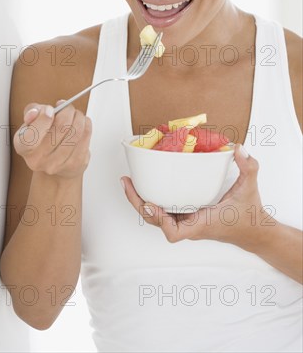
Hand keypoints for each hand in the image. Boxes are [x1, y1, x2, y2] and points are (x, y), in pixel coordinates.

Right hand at [13, 100, 91, 179]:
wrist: (54, 163)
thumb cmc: (42, 138)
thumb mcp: (31, 122)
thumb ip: (31, 112)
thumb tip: (35, 112)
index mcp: (23, 147)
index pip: (32, 134)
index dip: (43, 118)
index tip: (50, 110)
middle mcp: (38, 159)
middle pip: (61, 127)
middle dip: (67, 111)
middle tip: (67, 107)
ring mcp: (58, 164)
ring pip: (76, 132)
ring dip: (79, 117)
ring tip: (76, 114)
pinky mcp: (75, 164)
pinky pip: (86, 137)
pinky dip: (86, 125)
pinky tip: (82, 123)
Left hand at [121, 144, 274, 250]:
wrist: (254, 232)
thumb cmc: (249, 216)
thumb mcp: (250, 188)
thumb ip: (249, 167)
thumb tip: (238, 148)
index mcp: (201, 224)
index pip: (174, 233)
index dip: (161, 221)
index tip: (154, 204)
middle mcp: (190, 226)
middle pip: (156, 222)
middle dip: (139, 204)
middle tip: (128, 183)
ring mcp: (186, 223)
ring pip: (157, 217)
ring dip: (142, 202)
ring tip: (130, 182)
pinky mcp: (186, 218)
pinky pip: (164, 211)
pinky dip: (153, 200)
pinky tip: (147, 185)